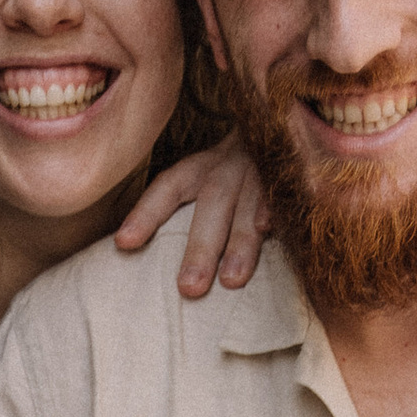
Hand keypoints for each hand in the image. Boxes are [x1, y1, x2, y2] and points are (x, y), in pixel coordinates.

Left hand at [113, 137, 270, 298]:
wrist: (282, 128)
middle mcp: (229, 167)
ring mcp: (261, 169)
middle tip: (189, 288)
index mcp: (201, 168)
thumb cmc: (236, 174)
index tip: (124, 243)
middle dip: (200, 247)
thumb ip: (181, 210)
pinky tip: (269, 228)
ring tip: (231, 281)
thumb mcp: (206, 181)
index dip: (147, 213)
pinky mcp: (292, 174)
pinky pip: (284, 192)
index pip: (169, 188)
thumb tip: (137, 250)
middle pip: (211, 202)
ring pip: (247, 204)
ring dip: (239, 242)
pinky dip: (274, 208)